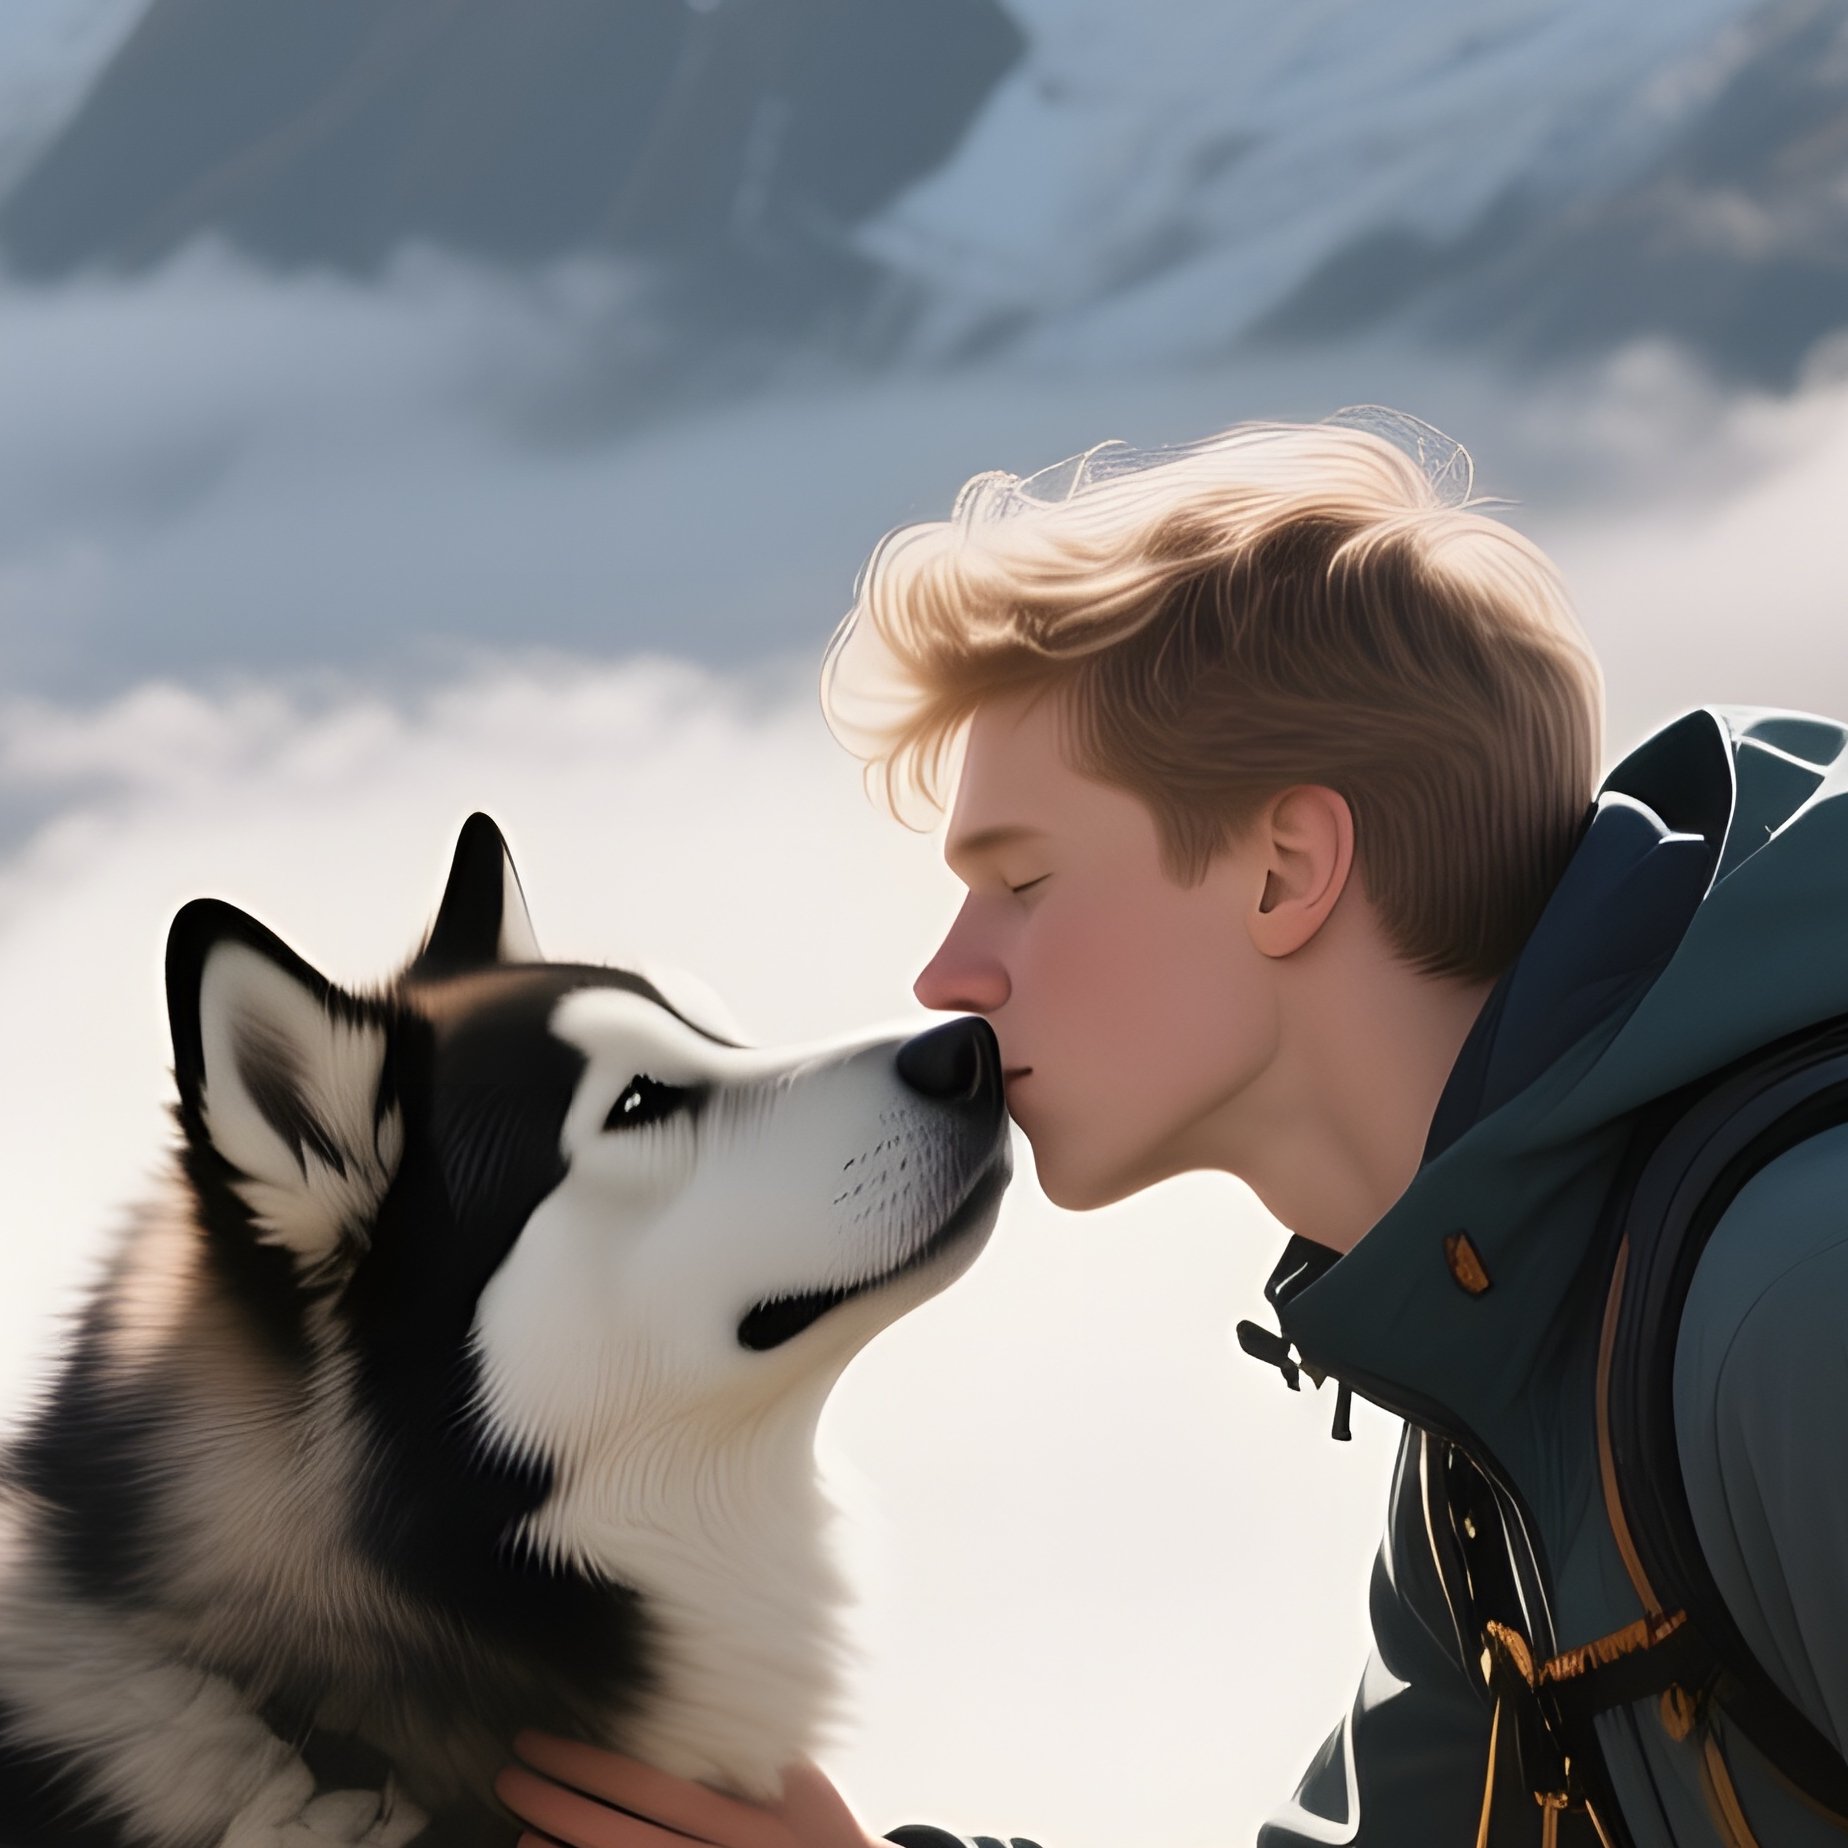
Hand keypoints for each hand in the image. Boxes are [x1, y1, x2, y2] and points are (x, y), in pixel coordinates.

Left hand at [494, 1730, 881, 1847]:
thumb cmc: (817, 1825)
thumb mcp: (799, 1774)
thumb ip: (755, 1738)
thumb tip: (705, 1679)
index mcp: (745, 1811)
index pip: (646, 1784)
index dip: (587, 1765)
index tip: (541, 1742)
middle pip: (620, 1831)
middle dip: (559, 1800)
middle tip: (510, 1773)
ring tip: (518, 1823)